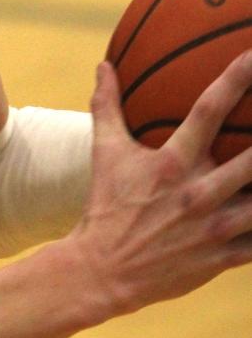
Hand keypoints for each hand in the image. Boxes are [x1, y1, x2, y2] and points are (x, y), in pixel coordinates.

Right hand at [70, 52, 251, 317]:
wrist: (100, 271)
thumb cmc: (106, 206)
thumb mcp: (105, 154)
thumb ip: (107, 107)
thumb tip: (103, 66)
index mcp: (171, 163)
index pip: (208, 111)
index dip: (236, 79)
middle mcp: (196, 192)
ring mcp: (212, 226)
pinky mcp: (221, 256)